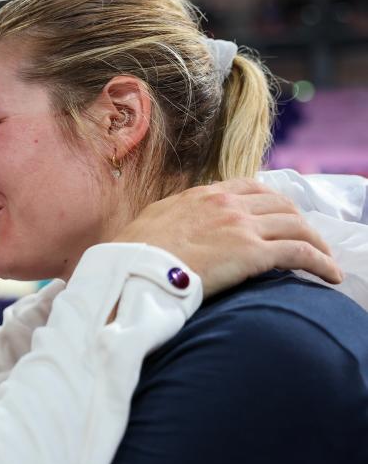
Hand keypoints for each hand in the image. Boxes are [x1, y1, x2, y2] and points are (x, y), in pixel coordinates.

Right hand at [113, 178, 343, 296]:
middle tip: (307, 239)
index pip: (250, 188)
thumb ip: (174, 216)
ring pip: (297, 225)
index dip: (272, 202)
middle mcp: (226, 204)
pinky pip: (300, 252)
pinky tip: (329, 275)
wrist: (134, 269)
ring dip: (317, 242)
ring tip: (325, 260)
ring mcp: (241, 226)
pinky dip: (321, 262)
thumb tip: (175, 225)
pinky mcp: (253, 253)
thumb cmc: (135, 253)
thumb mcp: (153, 221)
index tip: (280, 216)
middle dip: (299, 220)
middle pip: (281, 204)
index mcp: (202, 195)